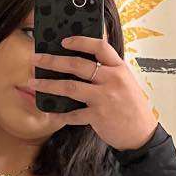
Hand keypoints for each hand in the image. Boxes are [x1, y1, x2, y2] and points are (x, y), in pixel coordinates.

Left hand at [31, 36, 158, 151]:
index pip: (99, 46)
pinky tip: (50, 112)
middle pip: (77, 64)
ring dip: (48, 85)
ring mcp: (104, 98)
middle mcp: (112, 79)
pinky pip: (73, 114)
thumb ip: (108, 72)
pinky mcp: (98, 116)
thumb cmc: (131, 108)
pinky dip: (60, 114)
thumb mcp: (126, 83)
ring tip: (33, 83)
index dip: (80, 41)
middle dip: (52, 61)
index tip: (63, 41)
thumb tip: (81, 65)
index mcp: (119, 68)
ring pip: (70, 87)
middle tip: (36, 59)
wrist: (142, 134)